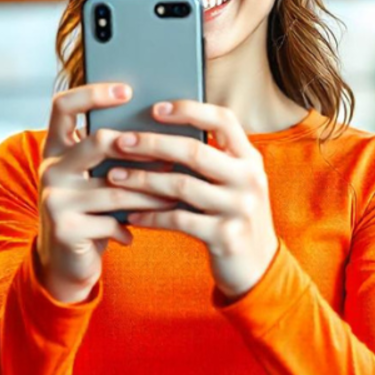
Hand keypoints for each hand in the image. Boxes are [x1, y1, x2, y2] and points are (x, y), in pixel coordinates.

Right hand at [37, 84, 175, 303]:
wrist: (64, 263)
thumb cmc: (90, 211)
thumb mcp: (94, 179)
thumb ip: (111, 157)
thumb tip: (163, 132)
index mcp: (55, 148)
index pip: (63, 106)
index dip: (93, 92)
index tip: (127, 90)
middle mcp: (49, 168)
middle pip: (97, 142)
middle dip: (140, 149)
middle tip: (170, 157)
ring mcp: (54, 198)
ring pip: (115, 186)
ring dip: (151, 192)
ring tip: (175, 195)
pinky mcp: (64, 228)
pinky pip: (112, 219)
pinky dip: (132, 224)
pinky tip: (142, 229)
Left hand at [105, 101, 277, 298]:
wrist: (259, 266)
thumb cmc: (233, 215)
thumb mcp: (234, 182)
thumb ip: (211, 159)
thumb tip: (156, 132)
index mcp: (250, 158)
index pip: (223, 119)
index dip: (188, 110)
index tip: (155, 108)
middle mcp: (249, 179)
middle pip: (195, 151)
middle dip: (152, 144)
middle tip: (121, 142)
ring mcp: (240, 208)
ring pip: (181, 185)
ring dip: (143, 180)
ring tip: (115, 176)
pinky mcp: (226, 236)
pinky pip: (179, 219)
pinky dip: (151, 216)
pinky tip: (131, 215)